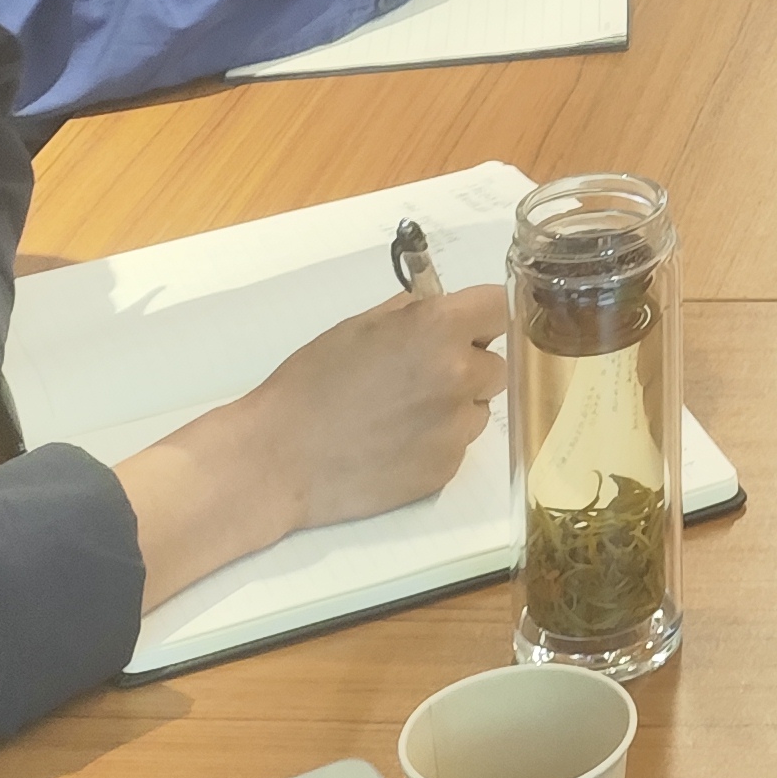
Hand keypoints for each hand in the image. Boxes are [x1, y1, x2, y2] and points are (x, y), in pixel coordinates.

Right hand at [239, 287, 513, 541]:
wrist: (279, 457)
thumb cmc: (311, 382)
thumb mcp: (361, 327)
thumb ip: (412, 314)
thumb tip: (440, 308)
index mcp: (438, 329)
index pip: (497, 308)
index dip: (479, 318)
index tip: (464, 328)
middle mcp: (459, 375)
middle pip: (495, 364)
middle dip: (467, 366)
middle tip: (421, 376)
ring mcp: (456, 427)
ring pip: (479, 408)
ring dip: (455, 407)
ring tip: (401, 415)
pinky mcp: (446, 468)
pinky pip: (458, 444)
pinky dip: (437, 442)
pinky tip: (395, 445)